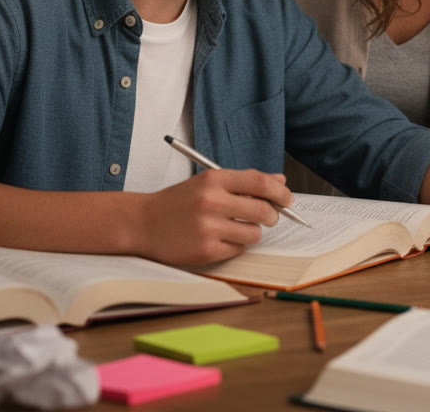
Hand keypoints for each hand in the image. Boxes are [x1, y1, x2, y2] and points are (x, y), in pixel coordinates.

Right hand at [136, 169, 293, 266]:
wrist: (142, 223)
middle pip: (263, 210)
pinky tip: (218, 239)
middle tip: (269, 217)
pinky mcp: (206, 250)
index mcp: (213, 180)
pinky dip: (235, 246)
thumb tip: (280, 182)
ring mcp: (208, 228)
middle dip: (272, 216)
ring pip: (254, 233)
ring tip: (235, 228)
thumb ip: (244, 182)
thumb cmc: (179, 202)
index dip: (280, 192)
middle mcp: (211, 201)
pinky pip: (238, 250)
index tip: (288, 199)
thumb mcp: (207, 183)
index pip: (260, 183)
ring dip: (252, 232)